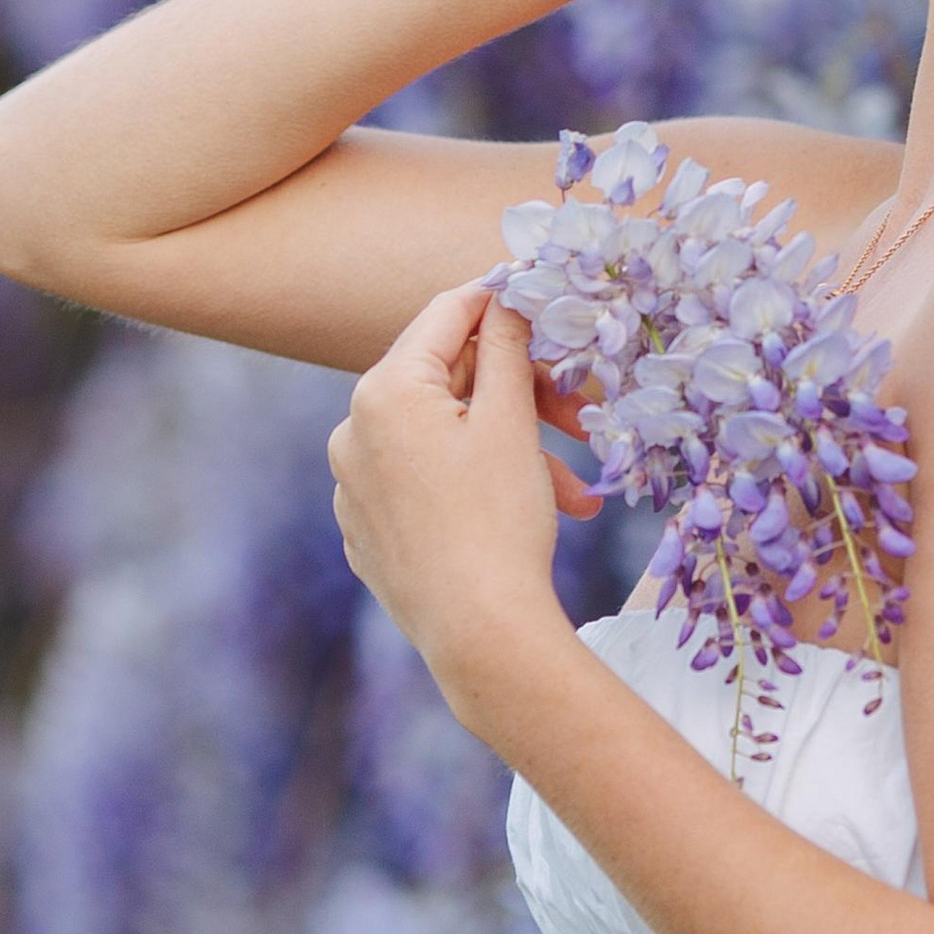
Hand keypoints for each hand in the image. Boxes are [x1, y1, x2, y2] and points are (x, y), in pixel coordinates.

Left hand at [327, 283, 593, 696]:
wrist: (478, 636)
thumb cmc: (498, 520)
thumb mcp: (510, 420)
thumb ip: (505, 348)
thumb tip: (506, 297)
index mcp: (382, 394)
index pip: (446, 315)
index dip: (501, 302)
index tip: (544, 302)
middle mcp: (352, 433)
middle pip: (449, 383)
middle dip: (523, 397)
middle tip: (582, 413)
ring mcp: (354, 487)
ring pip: (447, 440)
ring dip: (515, 452)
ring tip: (575, 493)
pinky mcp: (369, 532)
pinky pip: (428, 485)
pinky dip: (479, 487)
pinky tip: (532, 514)